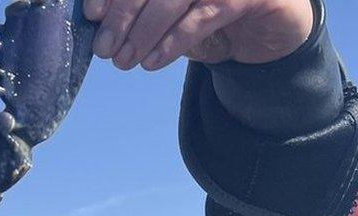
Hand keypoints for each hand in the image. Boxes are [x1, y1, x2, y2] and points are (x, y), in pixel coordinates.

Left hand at [83, 0, 313, 69]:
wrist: (265, 32)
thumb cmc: (206, 16)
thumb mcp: (168, 13)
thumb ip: (139, 10)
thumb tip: (96, 17)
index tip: (92, 14)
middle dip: (122, 16)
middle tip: (105, 49)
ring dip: (144, 32)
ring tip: (124, 61)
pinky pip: (205, 16)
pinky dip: (174, 41)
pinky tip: (153, 62)